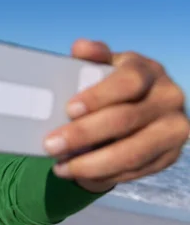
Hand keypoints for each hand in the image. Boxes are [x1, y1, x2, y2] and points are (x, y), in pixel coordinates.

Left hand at [43, 39, 188, 192]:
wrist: (136, 115)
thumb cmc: (111, 87)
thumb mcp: (103, 69)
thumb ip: (93, 59)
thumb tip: (80, 48)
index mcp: (148, 71)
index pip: (129, 81)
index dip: (99, 96)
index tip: (69, 109)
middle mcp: (168, 97)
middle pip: (125, 119)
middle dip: (83, 135)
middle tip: (50, 145)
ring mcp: (173, 129)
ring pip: (131, 152)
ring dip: (90, 164)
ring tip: (60, 167)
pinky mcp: (169, 156)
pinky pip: (135, 171)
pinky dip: (103, 176)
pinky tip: (78, 174)